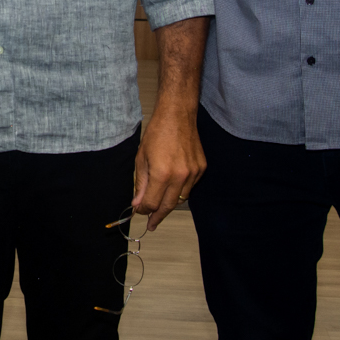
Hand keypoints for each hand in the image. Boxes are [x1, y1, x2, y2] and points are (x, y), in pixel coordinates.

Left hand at [132, 99, 206, 230]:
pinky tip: (172, 187)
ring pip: (181, 199)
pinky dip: (180, 190)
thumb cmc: (157, 134)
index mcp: (162, 174)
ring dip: (169, 204)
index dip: (144, 210)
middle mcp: (180, 176)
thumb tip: (138, 204)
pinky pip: (190, 187)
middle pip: (168, 206)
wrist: (177, 116)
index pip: (152, 203)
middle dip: (157, 216)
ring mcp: (193, 173)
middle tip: (151, 223)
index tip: (139, 212)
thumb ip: (140, 184)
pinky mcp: (201, 168)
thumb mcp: (142, 159)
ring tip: (160, 207)